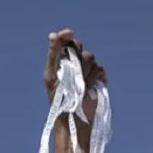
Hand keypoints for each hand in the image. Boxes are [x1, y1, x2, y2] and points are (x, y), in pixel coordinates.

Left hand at [43, 28, 107, 152]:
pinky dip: (94, 77)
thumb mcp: (52, 76)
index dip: (67, 35)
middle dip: (75, 57)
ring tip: (79, 86)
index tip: (69, 32)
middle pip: (79, 47)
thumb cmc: (57, 99)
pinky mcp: (98, 79)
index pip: (65, 41)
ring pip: (90, 58)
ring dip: (84, 72)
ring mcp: (86, 71)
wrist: (73, 119)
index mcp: (59, 62)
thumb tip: (53, 34)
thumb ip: (53, 54)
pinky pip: (100, 69)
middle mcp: (73, 64)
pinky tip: (88, 88)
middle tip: (70, 72)